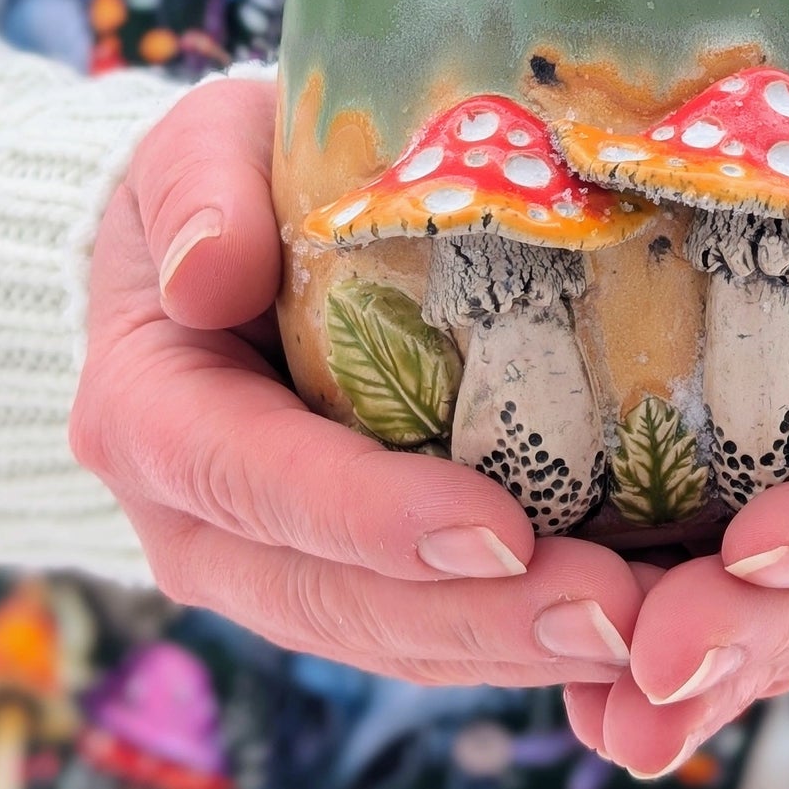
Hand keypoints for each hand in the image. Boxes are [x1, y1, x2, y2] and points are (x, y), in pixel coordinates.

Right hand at [71, 78, 640, 685]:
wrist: (223, 237)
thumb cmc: (225, 176)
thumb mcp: (202, 145)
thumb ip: (201, 189)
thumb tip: (208, 274)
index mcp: (151, 413)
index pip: (249, 480)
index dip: (368, 515)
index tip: (495, 527)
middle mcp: (197, 520)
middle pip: (331, 594)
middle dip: (472, 613)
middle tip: (608, 610)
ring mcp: (269, 563)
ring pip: (385, 636)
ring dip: (511, 643)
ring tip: (637, 626)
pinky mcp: (345, 575)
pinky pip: (425, 629)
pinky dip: (517, 635)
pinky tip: (622, 620)